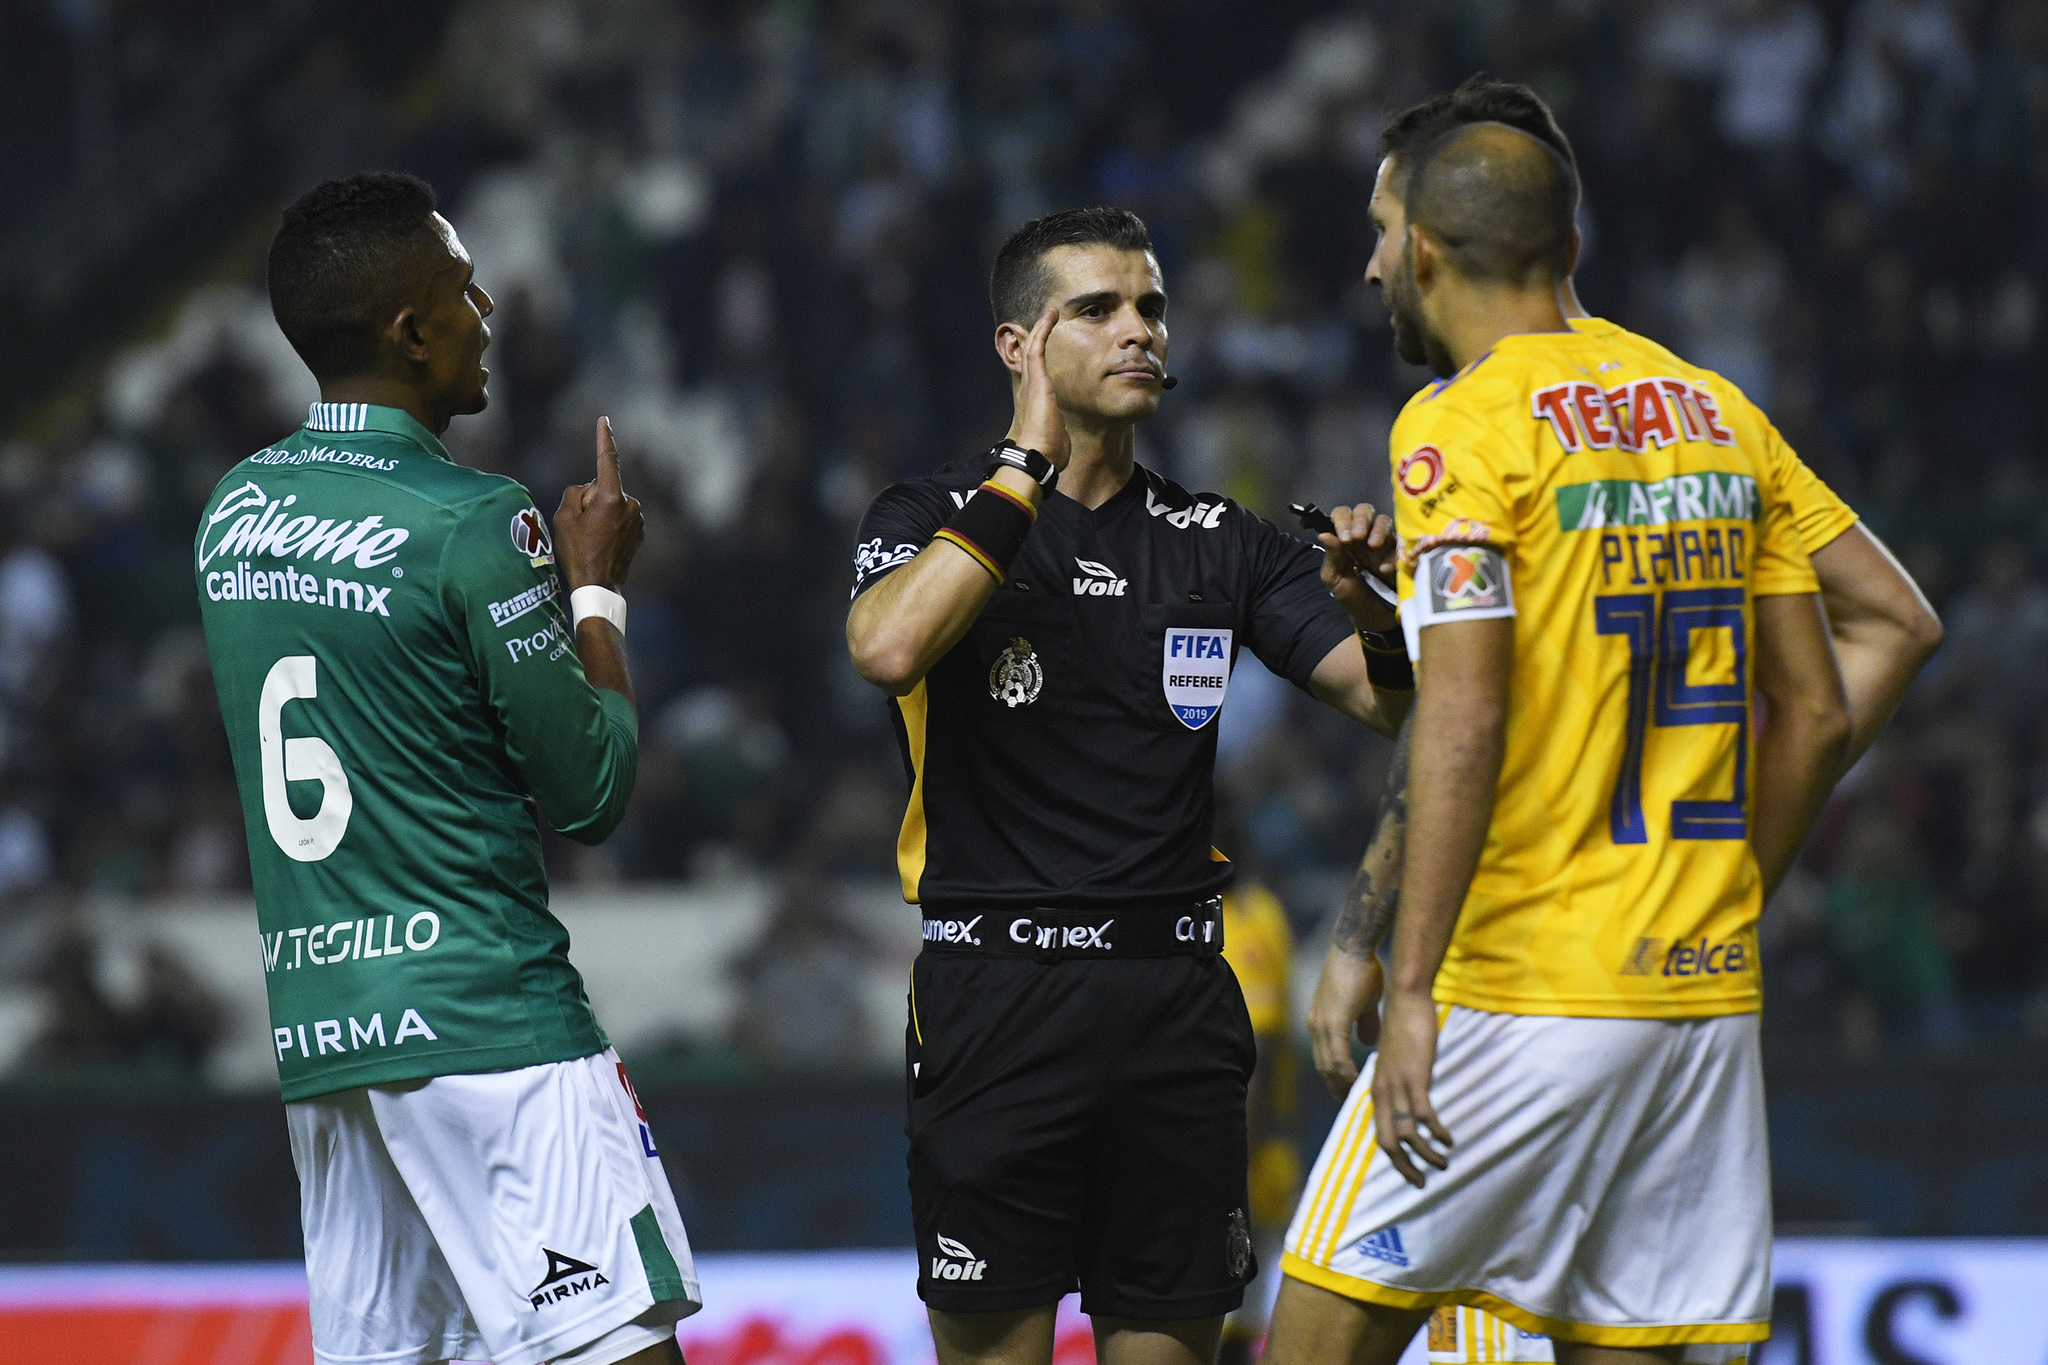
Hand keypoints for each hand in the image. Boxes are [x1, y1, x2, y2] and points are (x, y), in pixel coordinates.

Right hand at [553, 417, 644, 589]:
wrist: (599, 585)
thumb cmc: (578, 552)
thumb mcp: (563, 517)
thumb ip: (576, 493)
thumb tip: (591, 490)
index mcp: (611, 497)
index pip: (607, 460)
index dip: (604, 438)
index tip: (604, 420)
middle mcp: (630, 504)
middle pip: (603, 488)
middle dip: (591, 499)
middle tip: (582, 528)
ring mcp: (638, 518)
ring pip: (611, 503)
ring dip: (601, 513)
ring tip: (592, 539)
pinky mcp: (640, 530)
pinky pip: (619, 517)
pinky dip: (610, 524)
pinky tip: (602, 544)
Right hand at [1014, 307, 1071, 470]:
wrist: (1039, 455)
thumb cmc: (1049, 452)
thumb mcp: (1057, 437)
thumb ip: (1058, 431)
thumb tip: (1061, 440)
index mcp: (1035, 402)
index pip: (1037, 375)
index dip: (1041, 360)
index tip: (1047, 349)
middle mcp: (1030, 389)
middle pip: (1030, 357)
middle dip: (1037, 338)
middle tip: (1044, 322)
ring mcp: (1032, 382)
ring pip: (1032, 347)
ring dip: (1041, 329)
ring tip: (1050, 313)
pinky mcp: (1037, 379)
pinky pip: (1037, 347)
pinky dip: (1043, 329)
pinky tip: (1051, 314)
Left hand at [1308, 948, 1383, 1098]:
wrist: (1354, 948)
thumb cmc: (1361, 970)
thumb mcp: (1365, 1002)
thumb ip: (1364, 1023)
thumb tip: (1368, 1041)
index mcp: (1322, 1022)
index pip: (1325, 1058)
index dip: (1335, 1077)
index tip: (1349, 1092)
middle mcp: (1316, 1026)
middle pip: (1323, 1067)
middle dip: (1337, 1087)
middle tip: (1352, 1103)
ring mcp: (1321, 1024)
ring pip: (1328, 1065)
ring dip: (1341, 1083)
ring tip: (1356, 1098)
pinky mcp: (1332, 1021)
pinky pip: (1337, 1055)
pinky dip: (1346, 1072)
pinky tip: (1357, 1083)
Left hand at [1319, 502, 1398, 631]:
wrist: (1375, 619)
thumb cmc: (1352, 598)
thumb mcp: (1335, 580)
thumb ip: (1331, 557)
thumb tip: (1324, 534)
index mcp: (1346, 540)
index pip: (1342, 515)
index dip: (1342, 520)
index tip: (1345, 537)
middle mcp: (1364, 536)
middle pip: (1365, 510)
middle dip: (1361, 519)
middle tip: (1357, 537)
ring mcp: (1384, 544)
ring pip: (1384, 520)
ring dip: (1378, 530)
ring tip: (1373, 547)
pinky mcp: (1401, 553)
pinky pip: (1400, 542)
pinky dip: (1392, 554)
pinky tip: (1385, 569)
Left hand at [1371, 988, 1452, 1187]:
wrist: (1404, 1001)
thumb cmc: (1403, 1029)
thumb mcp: (1397, 1063)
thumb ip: (1400, 1084)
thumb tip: (1411, 1101)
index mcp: (1377, 1091)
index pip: (1380, 1135)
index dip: (1394, 1159)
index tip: (1410, 1173)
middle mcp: (1382, 1092)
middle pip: (1388, 1143)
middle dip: (1404, 1168)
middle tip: (1421, 1184)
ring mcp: (1397, 1086)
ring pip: (1407, 1135)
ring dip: (1426, 1155)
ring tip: (1444, 1164)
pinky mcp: (1415, 1078)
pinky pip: (1424, 1115)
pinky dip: (1436, 1132)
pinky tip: (1449, 1139)